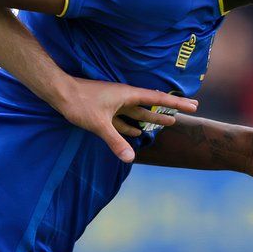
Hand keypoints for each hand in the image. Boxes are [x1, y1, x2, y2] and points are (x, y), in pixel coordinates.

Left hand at [53, 77, 198, 162]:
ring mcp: (114, 103)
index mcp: (127, 95)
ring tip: (168, 123)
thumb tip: (131, 158)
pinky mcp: (104, 110)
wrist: (59, 93)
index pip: (158, 99)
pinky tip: (136, 132)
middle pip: (152, 104)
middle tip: (190, 110)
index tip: (193, 105)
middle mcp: (124, 97)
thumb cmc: (79, 103)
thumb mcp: (99, 124)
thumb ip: (115, 141)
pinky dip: (131, 125)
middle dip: (170, 108)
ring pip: (138, 112)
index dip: (176, 103)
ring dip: (152, 118)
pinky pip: (123, 118)